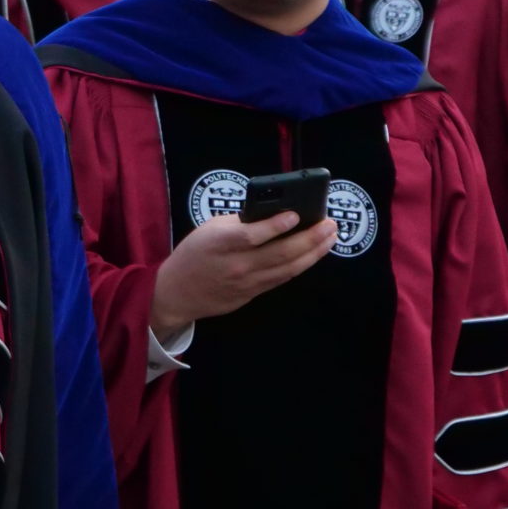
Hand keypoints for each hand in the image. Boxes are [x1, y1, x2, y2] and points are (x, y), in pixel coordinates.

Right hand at [151, 210, 337, 343]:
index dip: (276, 226)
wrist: (177, 292)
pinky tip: (313, 254)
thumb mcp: (208, 229)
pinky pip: (281, 278)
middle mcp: (236, 265)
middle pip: (280, 253)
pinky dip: (300, 265)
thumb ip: (239, 223)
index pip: (252, 235)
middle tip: (330, 224)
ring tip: (330, 237)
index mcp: (220, 244)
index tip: (296, 214)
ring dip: (313, 253)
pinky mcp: (252, 294)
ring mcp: (246, 283)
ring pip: (287, 268)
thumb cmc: (193, 254)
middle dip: (309, 238)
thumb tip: (273, 215)